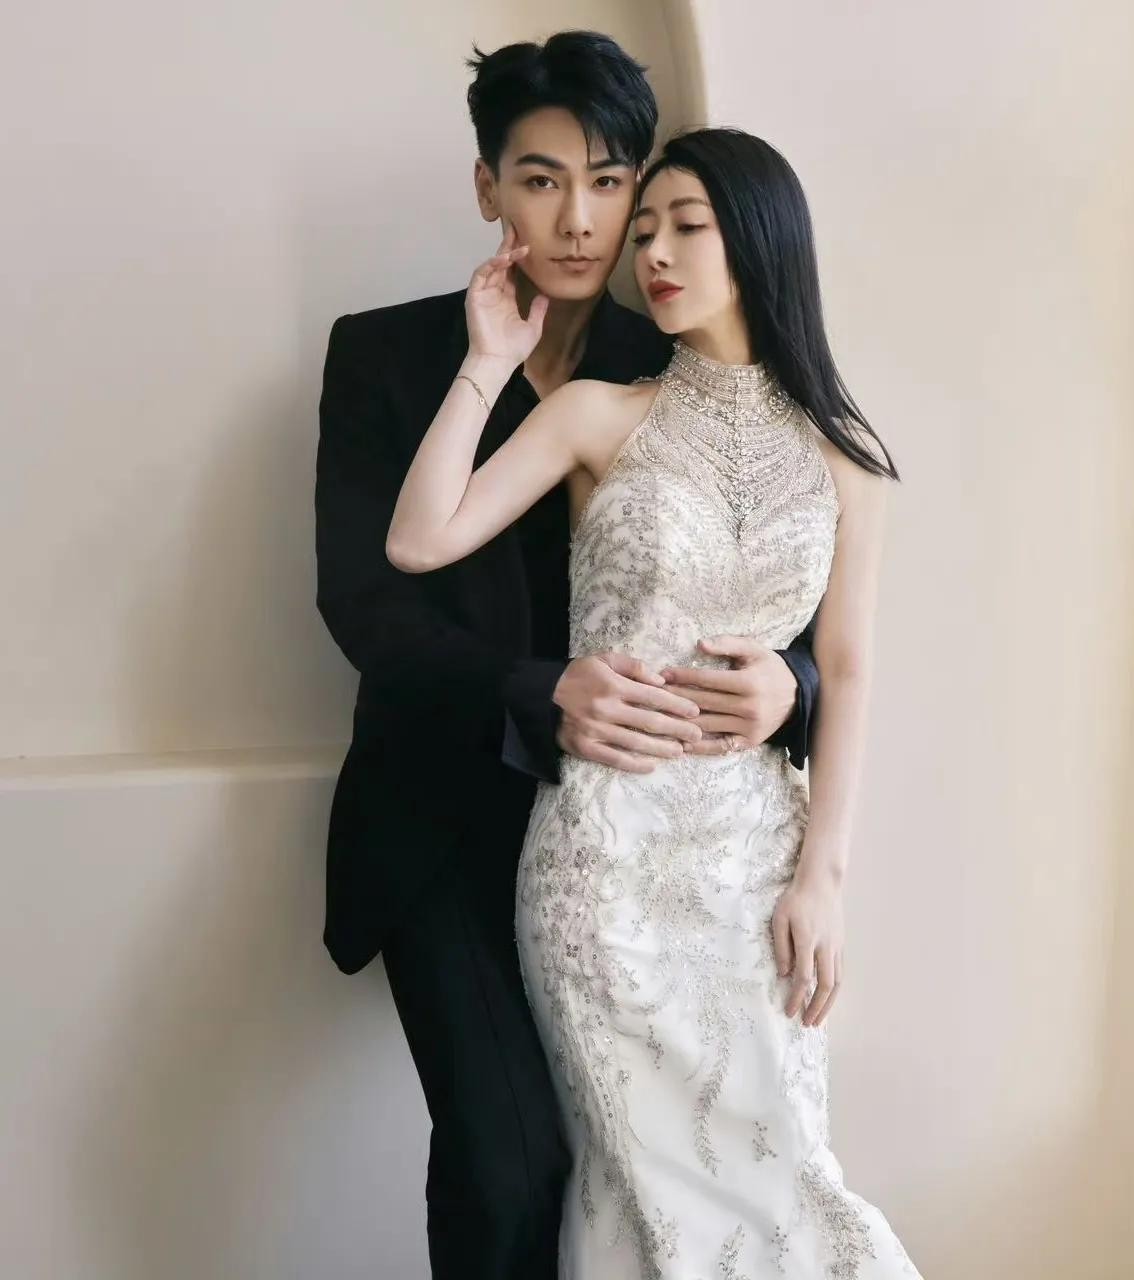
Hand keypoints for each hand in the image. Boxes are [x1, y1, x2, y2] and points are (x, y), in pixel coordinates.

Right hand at [466, 224, 548, 364]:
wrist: (498, 361)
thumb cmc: (513, 349)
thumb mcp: (533, 327)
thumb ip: (538, 310)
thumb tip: (545, 295)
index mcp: (507, 299)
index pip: (512, 271)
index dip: (519, 257)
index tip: (529, 243)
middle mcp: (494, 293)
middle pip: (501, 263)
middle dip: (508, 246)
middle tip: (518, 228)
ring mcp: (483, 294)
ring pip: (492, 266)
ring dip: (504, 254)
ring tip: (518, 244)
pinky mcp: (474, 296)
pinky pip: (481, 274)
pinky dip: (492, 264)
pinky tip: (505, 258)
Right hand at [554, 653, 701, 773]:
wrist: (539, 695)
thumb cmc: (577, 675)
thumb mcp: (604, 659)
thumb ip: (633, 666)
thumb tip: (661, 679)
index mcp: (613, 685)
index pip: (654, 697)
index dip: (677, 705)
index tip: (694, 712)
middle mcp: (606, 708)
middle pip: (651, 722)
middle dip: (678, 730)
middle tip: (696, 736)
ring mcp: (596, 730)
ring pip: (637, 743)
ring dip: (662, 748)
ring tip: (680, 751)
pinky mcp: (586, 747)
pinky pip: (616, 759)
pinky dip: (636, 764)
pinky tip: (652, 765)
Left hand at [660, 636, 797, 756]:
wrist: (799, 696)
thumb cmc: (770, 668)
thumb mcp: (753, 649)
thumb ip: (727, 644)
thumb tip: (700, 644)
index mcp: (748, 682)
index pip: (707, 680)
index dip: (682, 676)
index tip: (662, 674)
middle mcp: (749, 707)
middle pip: (702, 703)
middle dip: (675, 698)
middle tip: (652, 694)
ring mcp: (749, 728)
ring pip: (707, 726)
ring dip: (680, 722)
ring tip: (658, 717)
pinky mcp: (749, 742)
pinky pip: (719, 746)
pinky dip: (699, 747)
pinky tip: (680, 742)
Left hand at [772, 868, 843, 1026]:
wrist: (821, 881)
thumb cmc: (795, 898)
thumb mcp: (780, 918)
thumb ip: (781, 947)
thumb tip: (783, 973)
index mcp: (807, 940)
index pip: (804, 977)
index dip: (796, 998)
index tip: (789, 1011)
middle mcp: (826, 947)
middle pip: (825, 986)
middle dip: (816, 1008)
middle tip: (807, 1023)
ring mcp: (837, 946)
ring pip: (837, 982)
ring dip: (829, 1004)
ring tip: (819, 1018)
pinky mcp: (842, 944)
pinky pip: (841, 972)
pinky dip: (835, 990)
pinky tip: (827, 998)